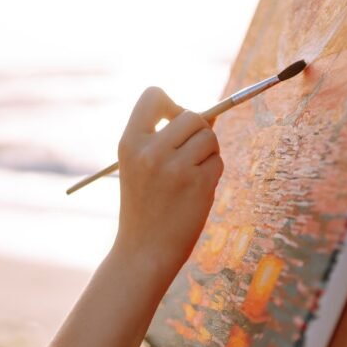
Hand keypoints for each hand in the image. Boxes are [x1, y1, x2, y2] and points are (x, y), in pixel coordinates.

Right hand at [112, 87, 223, 277]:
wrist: (143, 251)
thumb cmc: (144, 206)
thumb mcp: (140, 167)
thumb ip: (166, 138)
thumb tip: (211, 116)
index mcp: (129, 143)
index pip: (153, 95)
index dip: (171, 103)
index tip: (173, 122)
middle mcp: (150, 151)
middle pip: (192, 116)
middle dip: (198, 131)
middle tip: (188, 156)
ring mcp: (175, 167)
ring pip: (209, 138)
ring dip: (208, 153)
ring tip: (190, 176)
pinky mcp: (198, 183)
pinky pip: (217, 162)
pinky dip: (212, 174)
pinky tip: (195, 193)